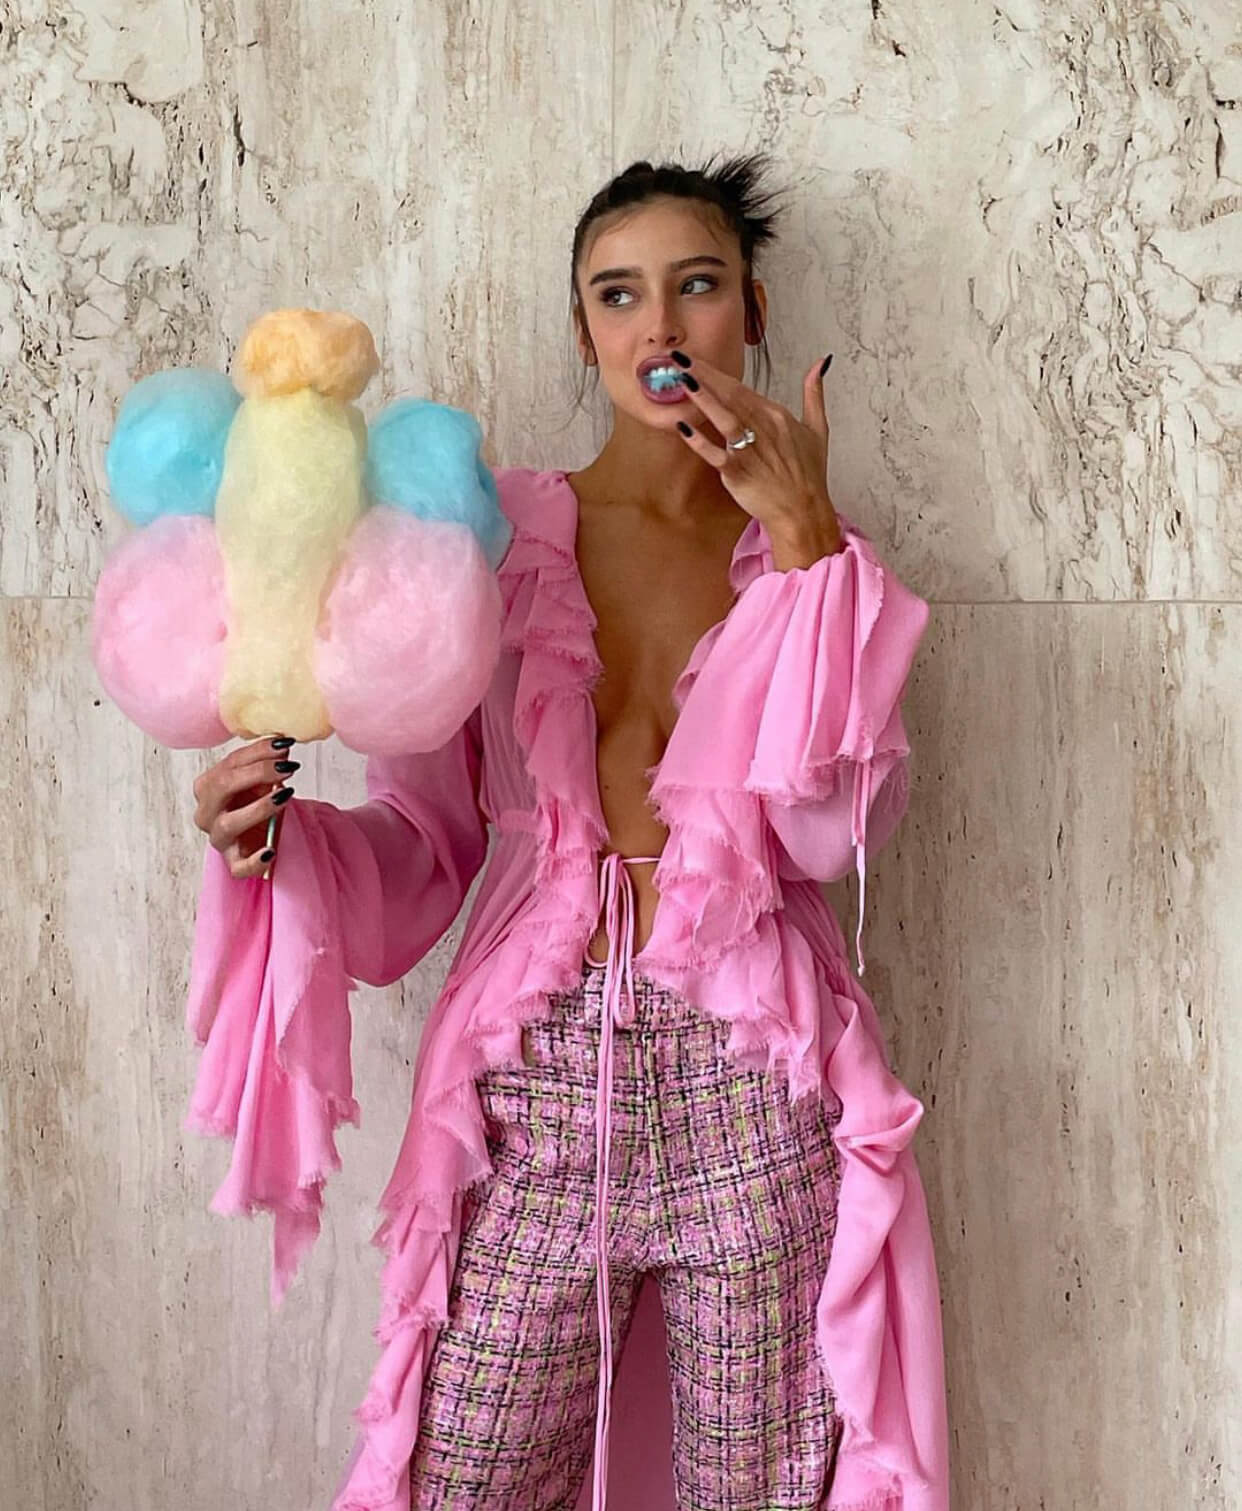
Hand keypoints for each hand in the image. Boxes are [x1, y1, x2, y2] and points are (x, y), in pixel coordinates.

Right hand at [192, 736, 299, 878]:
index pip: (229, 763)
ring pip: (228, 824)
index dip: (258, 752)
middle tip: (287, 767)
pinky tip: (271, 851)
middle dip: (257, 773)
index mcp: (208, 786)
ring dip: (258, 808)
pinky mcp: (232, 862)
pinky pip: (238, 866)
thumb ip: (266, 763)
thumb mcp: (260, 780)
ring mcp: (218, 838)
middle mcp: (206, 812)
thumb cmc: (254, 802)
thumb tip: (282, 746)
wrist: (259, 834)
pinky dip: (254, 861)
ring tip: (285, 795)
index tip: (284, 744)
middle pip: (222, 787)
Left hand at [672, 350, 843, 565]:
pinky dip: (700, 441)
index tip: (693, 359)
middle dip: (704, 375)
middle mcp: (764, 429)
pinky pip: (716, 454)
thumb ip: (814, 394)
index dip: (715, 372)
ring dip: (703, 398)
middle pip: (730, 396)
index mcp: (778, 416)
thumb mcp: (818, 429)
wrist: (803, 512)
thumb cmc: (808, 474)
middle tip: (679, 357)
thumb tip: (821, 364)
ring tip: (682, 380)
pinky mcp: (739, 474)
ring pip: (724, 418)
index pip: (741, 387)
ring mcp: (750, 451)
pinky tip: (683, 427)